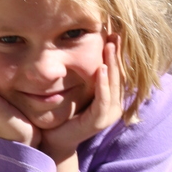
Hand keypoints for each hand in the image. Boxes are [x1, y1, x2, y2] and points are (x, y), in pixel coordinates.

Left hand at [39, 36, 122, 162]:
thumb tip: (80, 49)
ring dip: (112, 65)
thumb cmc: (62, 114)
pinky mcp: (99, 121)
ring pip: (113, 85)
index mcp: (110, 97)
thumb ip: (83, 76)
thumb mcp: (75, 90)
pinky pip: (103, 100)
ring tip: (110, 46)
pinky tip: (102, 69)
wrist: (53, 139)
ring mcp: (108, 114)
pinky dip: (103, 84)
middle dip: (117, 54)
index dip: (116, 53)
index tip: (114, 32)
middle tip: (115, 33)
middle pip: (119, 75)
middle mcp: (113, 105)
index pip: (117, 71)